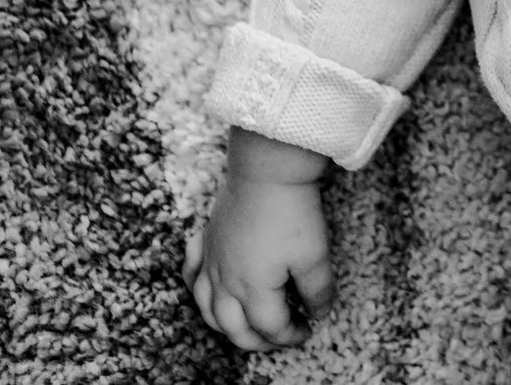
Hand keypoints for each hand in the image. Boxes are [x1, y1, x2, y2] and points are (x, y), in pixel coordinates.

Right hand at [185, 129, 336, 350]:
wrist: (267, 170)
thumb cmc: (292, 213)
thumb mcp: (315, 256)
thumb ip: (317, 291)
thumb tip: (319, 313)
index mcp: (253, 290)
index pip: (270, 327)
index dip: (290, 335)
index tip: (308, 330)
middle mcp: (225, 281)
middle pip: (233, 327)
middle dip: (256, 341)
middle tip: (278, 339)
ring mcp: (211, 260)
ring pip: (206, 307)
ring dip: (223, 325)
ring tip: (243, 327)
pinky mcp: (206, 239)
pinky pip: (191, 271)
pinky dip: (196, 286)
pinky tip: (206, 288)